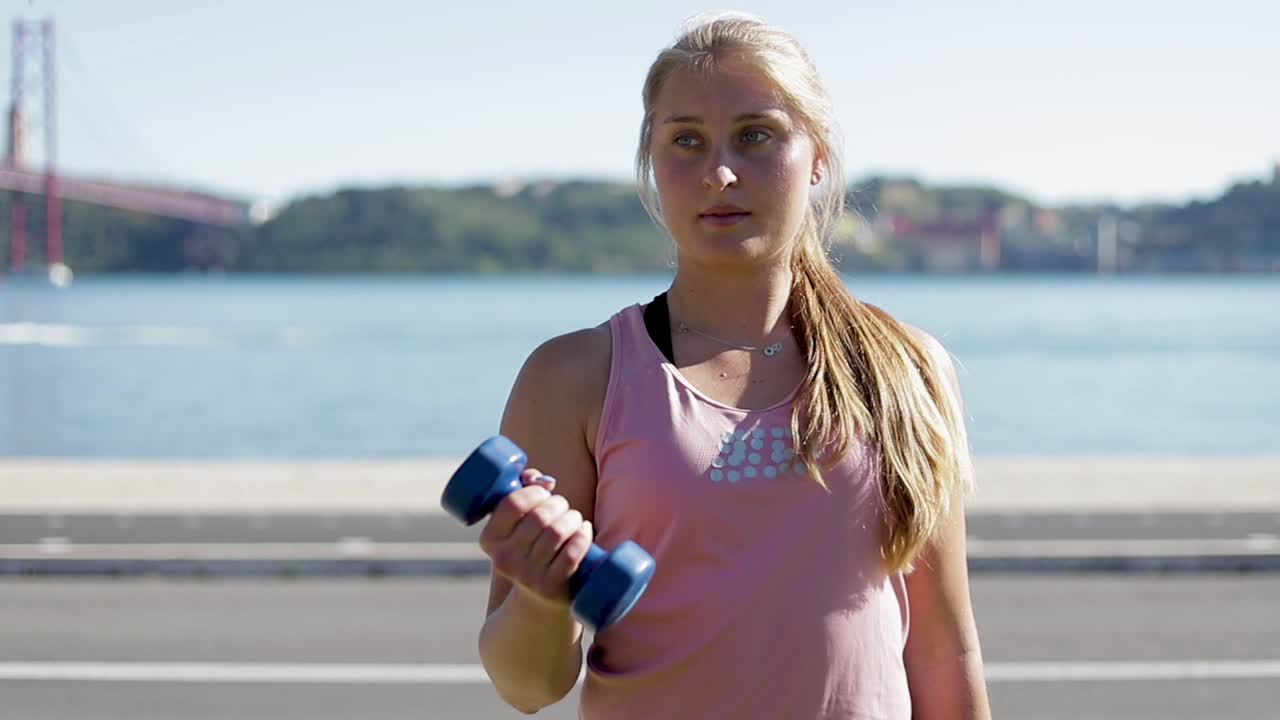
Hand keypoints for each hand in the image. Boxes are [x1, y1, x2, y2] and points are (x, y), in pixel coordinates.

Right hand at [478, 468, 594, 610]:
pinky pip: (572, 554)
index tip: (544, 493)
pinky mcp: (551, 587)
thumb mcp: (516, 526)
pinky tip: (584, 530)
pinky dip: (582, 536)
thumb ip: (524, 493)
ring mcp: (528, 576)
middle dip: (558, 504)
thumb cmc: (529, 548)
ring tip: (575, 518)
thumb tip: (545, 481)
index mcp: (490, 540)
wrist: (537, 600)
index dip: (533, 492)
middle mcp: (505, 560)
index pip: (511, 504)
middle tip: (564, 507)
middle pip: (539, 517)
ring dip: (572, 517)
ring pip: (556, 532)